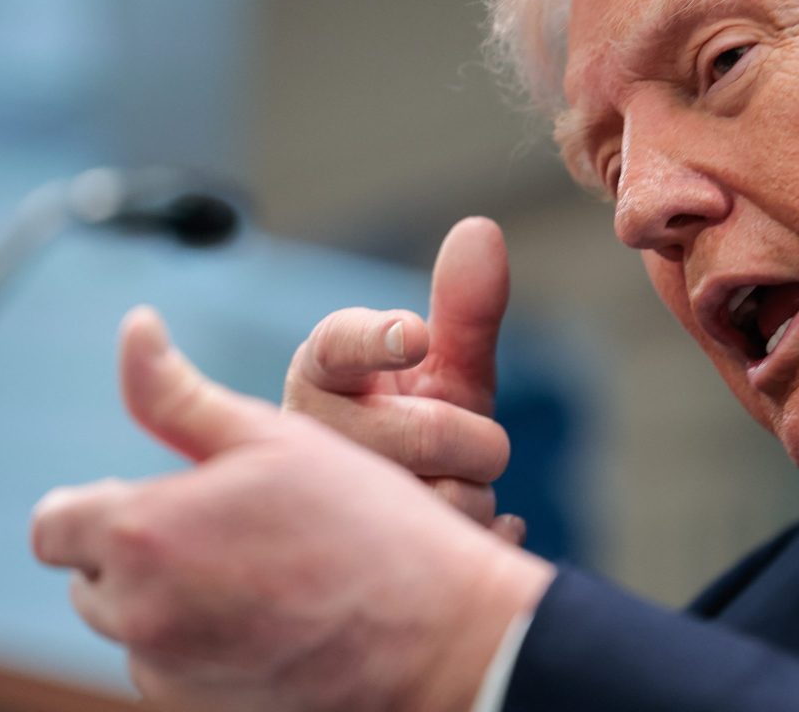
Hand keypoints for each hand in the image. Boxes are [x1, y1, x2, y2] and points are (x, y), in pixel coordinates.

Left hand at [31, 307, 553, 711]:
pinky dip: (201, 644)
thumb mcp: (274, 436)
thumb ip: (178, 391)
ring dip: (168, 599)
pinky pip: (172, 671)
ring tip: (260, 572)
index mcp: (142, 533)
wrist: (437, 636)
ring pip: (132, 627)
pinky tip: (272, 617)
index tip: (158, 495)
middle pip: (90, 579)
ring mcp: (169, 675)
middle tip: (227, 526)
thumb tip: (134, 327)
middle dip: (137, 549)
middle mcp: (138, 615)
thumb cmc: (364, 525)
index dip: (96, 504)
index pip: (53, 525)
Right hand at [283, 217, 524, 541]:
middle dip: (472, 438)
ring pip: (449, 502)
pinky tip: (466, 533)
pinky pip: (462, 547)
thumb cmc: (407, 430)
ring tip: (442, 491)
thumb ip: (463, 309)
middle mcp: (309, 440)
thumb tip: (480, 229)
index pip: (336, 347)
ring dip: (473, 495)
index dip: (374, 338)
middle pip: (426, 435)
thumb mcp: (440, 371)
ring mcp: (327, 513)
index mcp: (320, 374)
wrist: (384, 529)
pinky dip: (489, 533)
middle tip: (461, 442)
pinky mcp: (361, 570)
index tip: (410, 333)